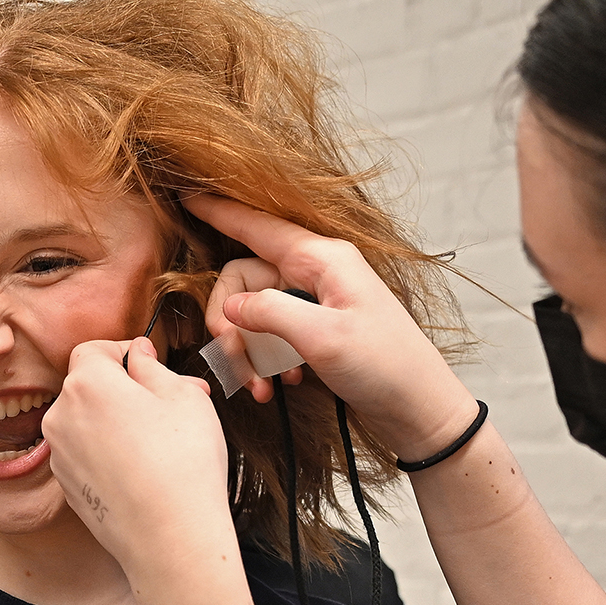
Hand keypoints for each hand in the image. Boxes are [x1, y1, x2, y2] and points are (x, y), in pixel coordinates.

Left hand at [43, 335, 234, 580]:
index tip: (148, 364)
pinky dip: (108, 454)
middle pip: (89, 387)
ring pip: (87, 423)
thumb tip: (138, 354)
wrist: (170, 538)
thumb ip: (153, 367)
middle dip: (125, 391)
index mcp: (86, 383)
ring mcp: (60, 455)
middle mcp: (61, 416)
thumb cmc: (183, 464)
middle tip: (170, 406)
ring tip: (162, 443)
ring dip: (116, 423)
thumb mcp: (185, 397)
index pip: (93, 350)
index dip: (122, 352)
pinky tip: (143, 471)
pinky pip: (86, 455)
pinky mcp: (66, 487)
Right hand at [187, 195, 480, 462]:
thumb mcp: (322, 339)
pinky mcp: (319, 330)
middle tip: (233, 362)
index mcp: (322, 259)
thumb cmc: (384, 368)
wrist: (419, 409)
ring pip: (255, 313)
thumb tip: (229, 307)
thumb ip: (269, 313)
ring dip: (250, 352)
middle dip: (230, 324)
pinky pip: (274, 334)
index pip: (257, 225)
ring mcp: (318, 301)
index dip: (219, 211)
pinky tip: (284, 385)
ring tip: (265, 389)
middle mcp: (317, 272)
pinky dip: (269, 361)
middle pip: (244, 279)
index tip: (186, 195)